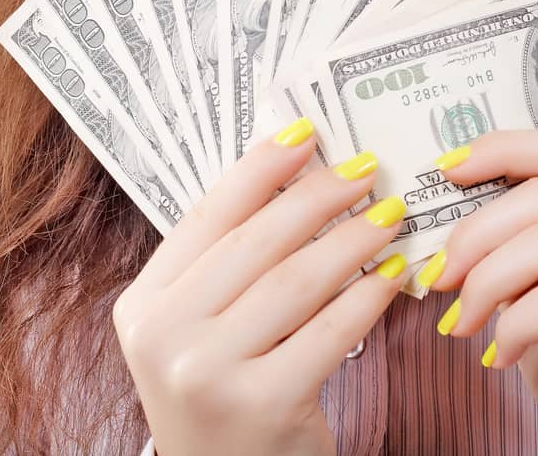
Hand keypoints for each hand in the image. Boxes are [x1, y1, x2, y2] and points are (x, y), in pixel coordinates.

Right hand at [112, 118, 407, 455]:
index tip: (305, 134)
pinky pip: (331, 331)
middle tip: (365, 171)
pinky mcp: (263, 404)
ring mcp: (209, 374)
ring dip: (354, 240)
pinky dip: (369, 296)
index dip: (259, 169)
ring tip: (389, 216)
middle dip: (318, 197)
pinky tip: (394, 275)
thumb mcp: (201, 327)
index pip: (206, 217)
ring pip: (298, 281)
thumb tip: (296, 171)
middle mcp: (165, 337)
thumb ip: (230, 262)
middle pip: (256, 243)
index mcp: (143, 305)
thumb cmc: (225, 392)